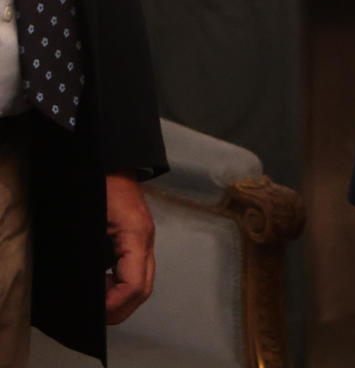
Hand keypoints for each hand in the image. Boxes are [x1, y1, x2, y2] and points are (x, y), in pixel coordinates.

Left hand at [104, 174, 154, 323]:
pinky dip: (120, 284)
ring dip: (121, 297)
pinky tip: (101, 282)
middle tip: (95, 315)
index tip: (94, 312)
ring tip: (96, 298)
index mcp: (136, 236)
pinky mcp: (137, 238)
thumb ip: (91, 256)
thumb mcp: (89, 224)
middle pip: (145, 289)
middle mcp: (146, 240)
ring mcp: (144, 239)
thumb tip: (87, 287)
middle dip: (121, 308)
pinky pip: (135, 269)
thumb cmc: (97, 187)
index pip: (135, 285)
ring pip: (143, 281)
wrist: (110, 160)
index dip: (115, 305)